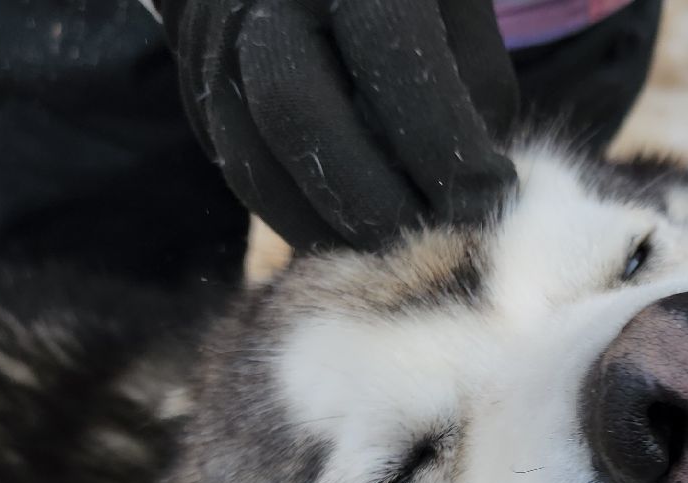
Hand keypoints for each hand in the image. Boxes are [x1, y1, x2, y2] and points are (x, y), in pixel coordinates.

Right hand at [160, 0, 519, 251]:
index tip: (485, 201)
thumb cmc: (410, 1)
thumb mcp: (454, 15)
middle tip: (433, 243)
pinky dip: (297, 221)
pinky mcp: (202, 95)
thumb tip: (475, 193)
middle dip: (371, 198)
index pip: (392, 60)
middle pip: (299, 112)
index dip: (441, 144)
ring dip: (328, 227)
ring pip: (257, 159)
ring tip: (393, 253)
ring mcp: (220, 47)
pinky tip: (347, 240)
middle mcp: (271, 2)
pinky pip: (243, 175)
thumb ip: (469, 89)